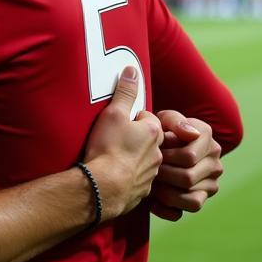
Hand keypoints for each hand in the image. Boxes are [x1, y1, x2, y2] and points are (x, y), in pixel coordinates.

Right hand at [83, 67, 163, 220]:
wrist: (104, 187)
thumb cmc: (108, 147)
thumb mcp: (114, 113)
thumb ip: (125, 92)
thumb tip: (132, 70)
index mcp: (153, 132)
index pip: (145, 119)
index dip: (130, 119)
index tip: (116, 123)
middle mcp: (157, 153)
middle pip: (146, 140)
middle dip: (133, 138)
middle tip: (112, 139)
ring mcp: (151, 174)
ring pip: (143, 160)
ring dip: (131, 158)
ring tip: (111, 158)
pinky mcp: (142, 191)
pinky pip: (136, 180)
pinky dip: (127, 177)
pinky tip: (113, 176)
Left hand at [149, 111, 223, 220]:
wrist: (155, 146)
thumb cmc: (158, 130)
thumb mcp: (162, 119)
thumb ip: (174, 121)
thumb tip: (192, 135)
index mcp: (208, 141)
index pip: (188, 156)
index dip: (166, 156)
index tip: (153, 151)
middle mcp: (215, 163)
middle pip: (187, 177)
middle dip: (163, 174)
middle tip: (146, 169)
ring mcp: (211, 184)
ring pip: (191, 197)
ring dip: (165, 192)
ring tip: (151, 182)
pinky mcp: (201, 199)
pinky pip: (188, 209)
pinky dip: (168, 207)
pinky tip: (154, 200)